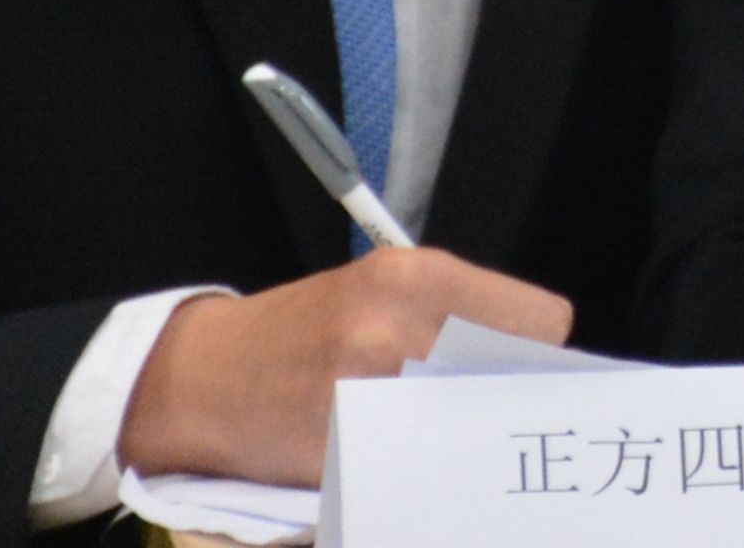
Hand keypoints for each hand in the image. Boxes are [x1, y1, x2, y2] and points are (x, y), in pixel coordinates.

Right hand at [120, 248, 577, 484]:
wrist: (201, 376)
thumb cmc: (300, 331)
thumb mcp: (382, 292)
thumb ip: (457, 315)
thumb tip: (535, 363)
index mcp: (421, 274)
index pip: (542, 323)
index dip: (533, 355)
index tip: (514, 372)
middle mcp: (402, 325)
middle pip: (511, 381)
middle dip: (499, 399)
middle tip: (472, 411)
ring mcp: (373, 387)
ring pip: (472, 428)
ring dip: (459, 437)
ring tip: (422, 431)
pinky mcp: (347, 445)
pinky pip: (420, 466)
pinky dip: (415, 468)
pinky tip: (386, 453)